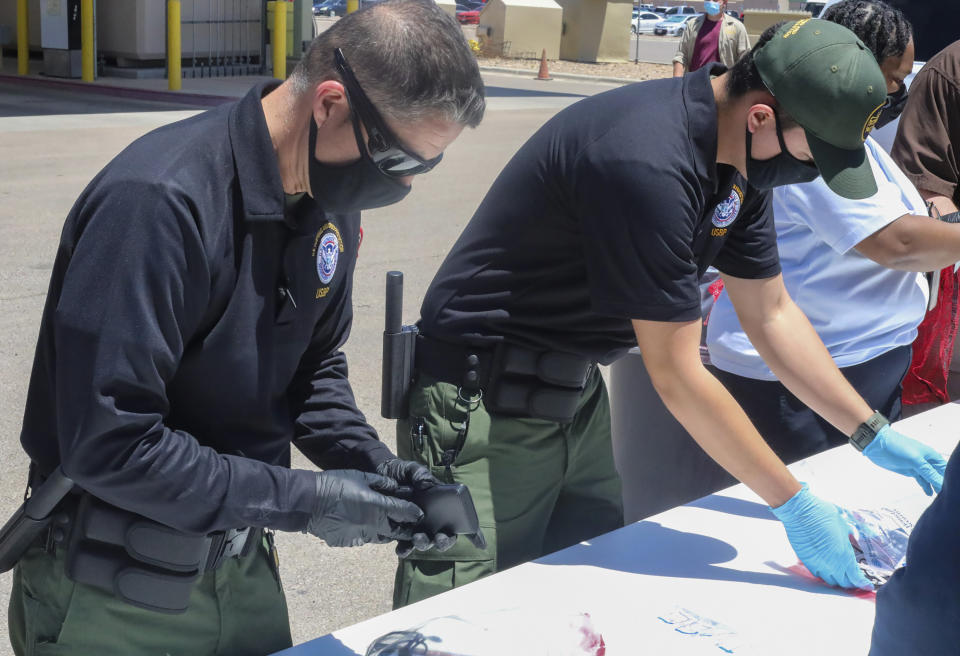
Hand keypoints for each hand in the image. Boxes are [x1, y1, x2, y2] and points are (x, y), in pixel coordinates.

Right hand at [305, 470, 422, 547]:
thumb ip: (381, 483)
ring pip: (380, 538)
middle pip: (396, 532)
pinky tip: (358, 524)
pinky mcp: (348, 543)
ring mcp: (360, 537)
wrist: (309, 502)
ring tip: (382, 523)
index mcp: (378, 508)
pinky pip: (362, 539)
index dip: (414, 513)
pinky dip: (364, 533)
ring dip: (384, 531)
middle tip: (406, 524)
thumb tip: (395, 487)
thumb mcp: (362, 477)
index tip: (420, 514)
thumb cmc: (336, 484)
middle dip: (404, 528)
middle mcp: (373, 526)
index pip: (405, 513)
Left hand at [376, 458, 487, 556]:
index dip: (473, 533)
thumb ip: (420, 473)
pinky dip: (405, 549)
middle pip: (445, 536)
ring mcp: (418, 526)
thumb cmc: (402, 472)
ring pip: (426, 542)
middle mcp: (433, 519)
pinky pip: (405, 544)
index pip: (461, 520)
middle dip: (444, 541)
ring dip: (424, 544)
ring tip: (418, 539)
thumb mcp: (412, 468)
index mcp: (442, 505)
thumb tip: (425, 484)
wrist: (380, 474)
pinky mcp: (401, 531)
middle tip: (439, 538)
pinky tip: (402, 550)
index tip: (481, 544)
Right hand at [770, 483, 871, 589]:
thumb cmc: (822, 514)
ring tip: (841, 574)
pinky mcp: (806, 561)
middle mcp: (831, 564)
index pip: (855, 578)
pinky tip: (826, 567)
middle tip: (855, 579)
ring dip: (837, 579)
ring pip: (830, 580)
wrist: (800, 512)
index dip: (863, 583)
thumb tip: (854, 539)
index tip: (867, 585)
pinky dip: (825, 574)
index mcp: (844, 555)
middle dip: (851, 582)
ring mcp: (817, 564)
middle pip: (844, 583)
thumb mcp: (843, 524)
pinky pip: (818, 574)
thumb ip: (850, 537)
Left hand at [863, 425, 947, 495]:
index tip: (950, 490)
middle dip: (942, 484)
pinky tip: (929, 493)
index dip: (947, 479)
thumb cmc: (897, 447)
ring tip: (939, 497)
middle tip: (946, 496)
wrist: (877, 444)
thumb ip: (929, 473)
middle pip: (938, 475)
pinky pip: (921, 479)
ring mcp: (918, 466)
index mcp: (931, 456)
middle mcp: (926, 461)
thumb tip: (941, 483)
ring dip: (934, 486)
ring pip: (930, 478)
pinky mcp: (909, 470)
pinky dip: (925, 486)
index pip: (945, 469)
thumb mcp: (915, 460)